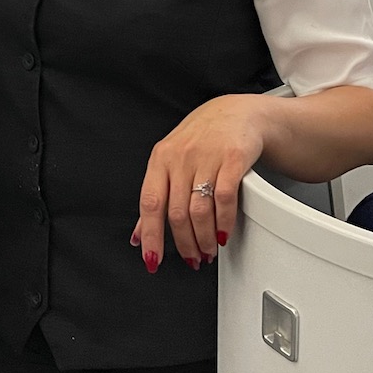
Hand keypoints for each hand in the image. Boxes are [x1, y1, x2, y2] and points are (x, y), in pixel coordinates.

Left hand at [132, 94, 267, 271]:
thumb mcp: (170, 160)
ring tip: (207, 251)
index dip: (150, 236)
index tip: (153, 259)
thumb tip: (137, 234)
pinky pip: (225, 198)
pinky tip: (223, 233)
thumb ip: (156, 198)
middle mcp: (181, 157)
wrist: (236, 112)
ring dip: (204, 239)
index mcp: (160, 159)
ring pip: (200, 210)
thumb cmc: (201, 138)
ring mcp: (207, 157)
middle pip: (177, 213)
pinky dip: (224, 222)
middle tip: (191, 259)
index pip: (150, 204)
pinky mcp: (233, 158)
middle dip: (184, 244)